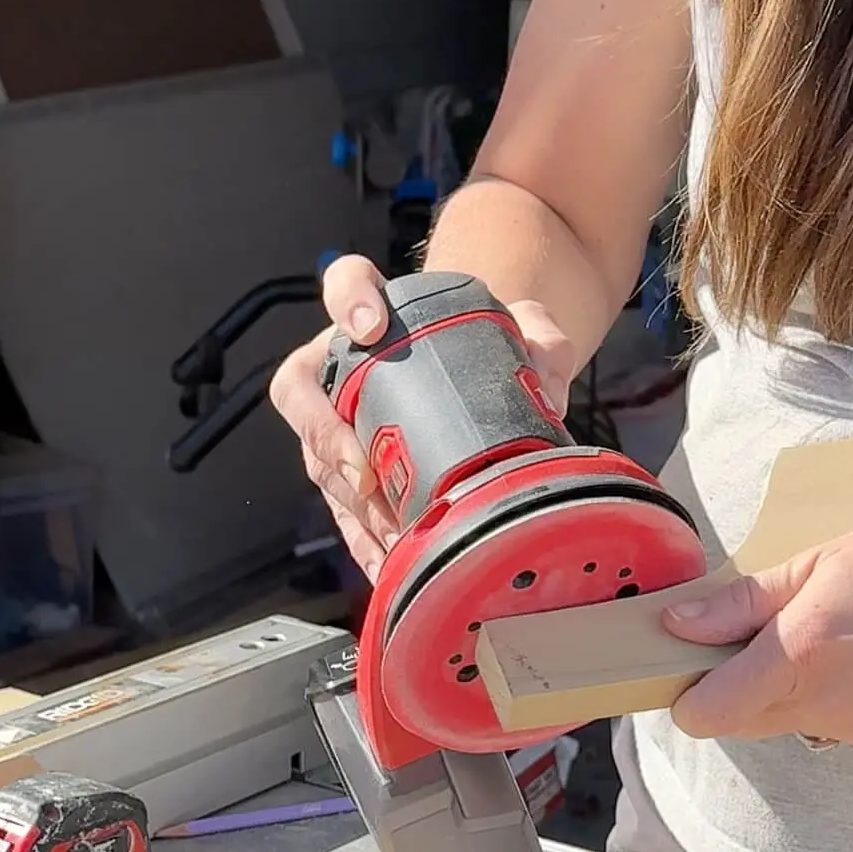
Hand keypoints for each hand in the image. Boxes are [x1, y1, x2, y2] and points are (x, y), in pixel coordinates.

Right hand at [269, 255, 577, 581]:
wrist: (485, 382)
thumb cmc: (488, 346)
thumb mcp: (522, 328)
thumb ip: (541, 335)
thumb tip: (547, 375)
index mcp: (375, 313)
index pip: (345, 283)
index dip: (349, 301)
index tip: (369, 326)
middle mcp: (341, 367)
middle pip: (304, 395)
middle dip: (327, 437)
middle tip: (363, 471)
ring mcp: (337, 427)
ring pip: (320, 463)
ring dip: (350, 504)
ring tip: (387, 533)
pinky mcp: (352, 480)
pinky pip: (345, 512)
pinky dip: (365, 543)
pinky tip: (389, 568)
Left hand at [662, 511, 852, 755]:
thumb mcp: (826, 559)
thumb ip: (745, 602)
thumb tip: (679, 625)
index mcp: (803, 654)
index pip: (707, 714)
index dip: (686, 695)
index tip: (691, 665)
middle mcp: (828, 706)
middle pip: (741, 722)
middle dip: (735, 687)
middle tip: (765, 634)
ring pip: (789, 725)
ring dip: (790, 692)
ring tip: (840, 638)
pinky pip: (836, 728)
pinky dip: (838, 700)